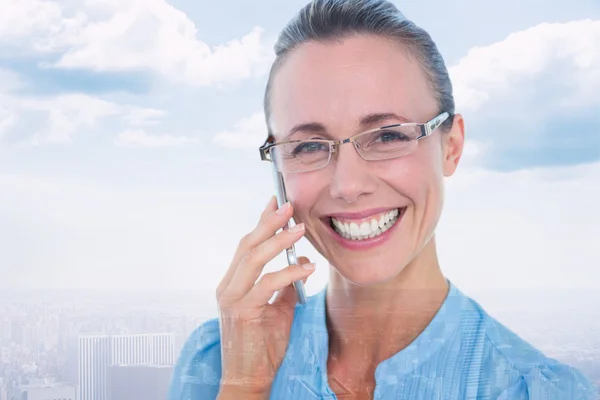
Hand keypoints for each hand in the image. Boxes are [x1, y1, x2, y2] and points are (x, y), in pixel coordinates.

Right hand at [215, 196, 315, 395]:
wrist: (247, 379)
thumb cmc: (262, 347)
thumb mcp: (277, 312)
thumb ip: (285, 288)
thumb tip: (302, 264)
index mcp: (233, 284)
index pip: (247, 245)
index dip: (261, 221)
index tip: (275, 202)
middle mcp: (228, 286)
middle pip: (247, 245)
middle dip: (269, 222)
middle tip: (288, 205)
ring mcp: (232, 298)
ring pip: (253, 258)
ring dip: (278, 240)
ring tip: (299, 227)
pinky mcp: (243, 311)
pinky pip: (268, 284)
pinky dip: (289, 273)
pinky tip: (306, 268)